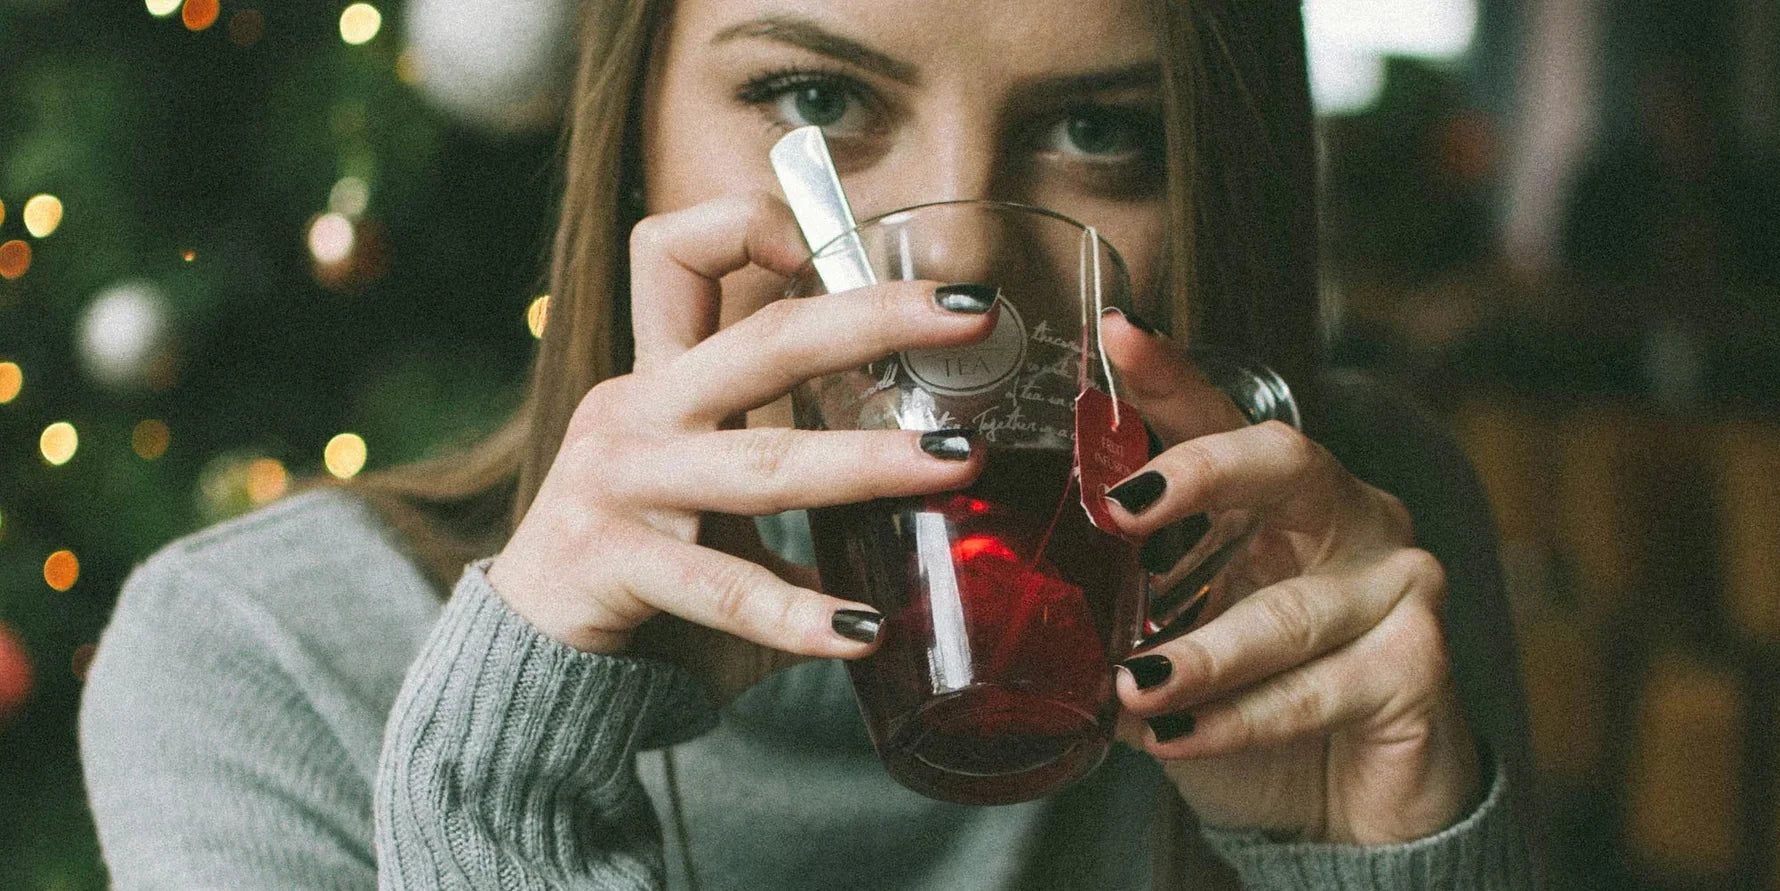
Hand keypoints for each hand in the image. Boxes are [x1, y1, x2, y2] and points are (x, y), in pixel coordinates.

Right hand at [487, 193, 992, 703]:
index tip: (829, 244)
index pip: (675, 254)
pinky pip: (723, 588)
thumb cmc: (643, 571)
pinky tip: (864, 629)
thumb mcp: (704, 491)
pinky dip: (799, 614)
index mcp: (659, 380)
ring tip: (957, 463)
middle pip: (763, 341)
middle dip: (875, 319)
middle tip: (971, 314)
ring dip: (870, 461)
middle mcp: (638, 414)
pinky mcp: (610, 563)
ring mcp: (619, 485)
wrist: (530, 661)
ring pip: (764, 464)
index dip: (744, 225)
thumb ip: (785, 465)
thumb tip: (922, 466)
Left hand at [1099, 312, 1480, 844]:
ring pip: (1287, 611)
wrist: (1347, 804)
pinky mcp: (1421, 665)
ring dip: (1202, 655)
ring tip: (1131, 685)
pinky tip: (1177, 738)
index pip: (1221, 420)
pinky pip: (1317, 689)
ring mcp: (1398, 585)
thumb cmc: (1256, 704)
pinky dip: (1240, 719)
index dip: (1170, 377)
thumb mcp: (1179, 639)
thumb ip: (1124, 603)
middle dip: (1201, 474)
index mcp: (1281, 497)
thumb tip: (1024, 597)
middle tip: (1121, 509)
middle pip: (1285, 462)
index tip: (1118, 336)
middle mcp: (1350, 519)